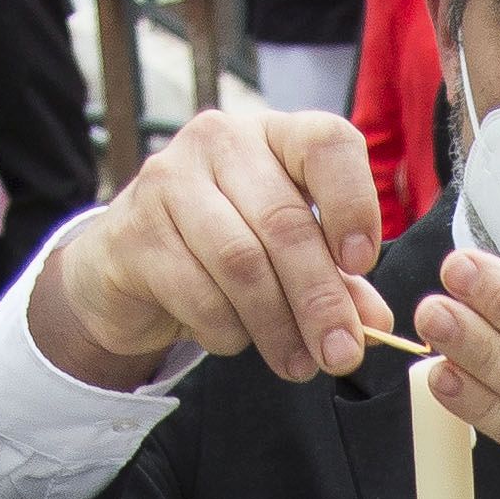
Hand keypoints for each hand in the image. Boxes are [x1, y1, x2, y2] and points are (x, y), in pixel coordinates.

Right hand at [36, 103, 384, 383]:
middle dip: (320, 299)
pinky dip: (226, 330)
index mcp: (274, 134)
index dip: (353, 205)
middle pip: (285, 223)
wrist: (124, 264)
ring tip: (297, 364)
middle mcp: (220, 141)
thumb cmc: (220, 248)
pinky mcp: (134, 232)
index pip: (327, 144)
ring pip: (241, 262)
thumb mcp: (287, 257)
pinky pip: (196, 293)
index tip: (362, 265)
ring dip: (276, 325)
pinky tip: (233, 339)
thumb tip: (375, 322)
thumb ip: (336, 281)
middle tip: (342, 354)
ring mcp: (169, 181)